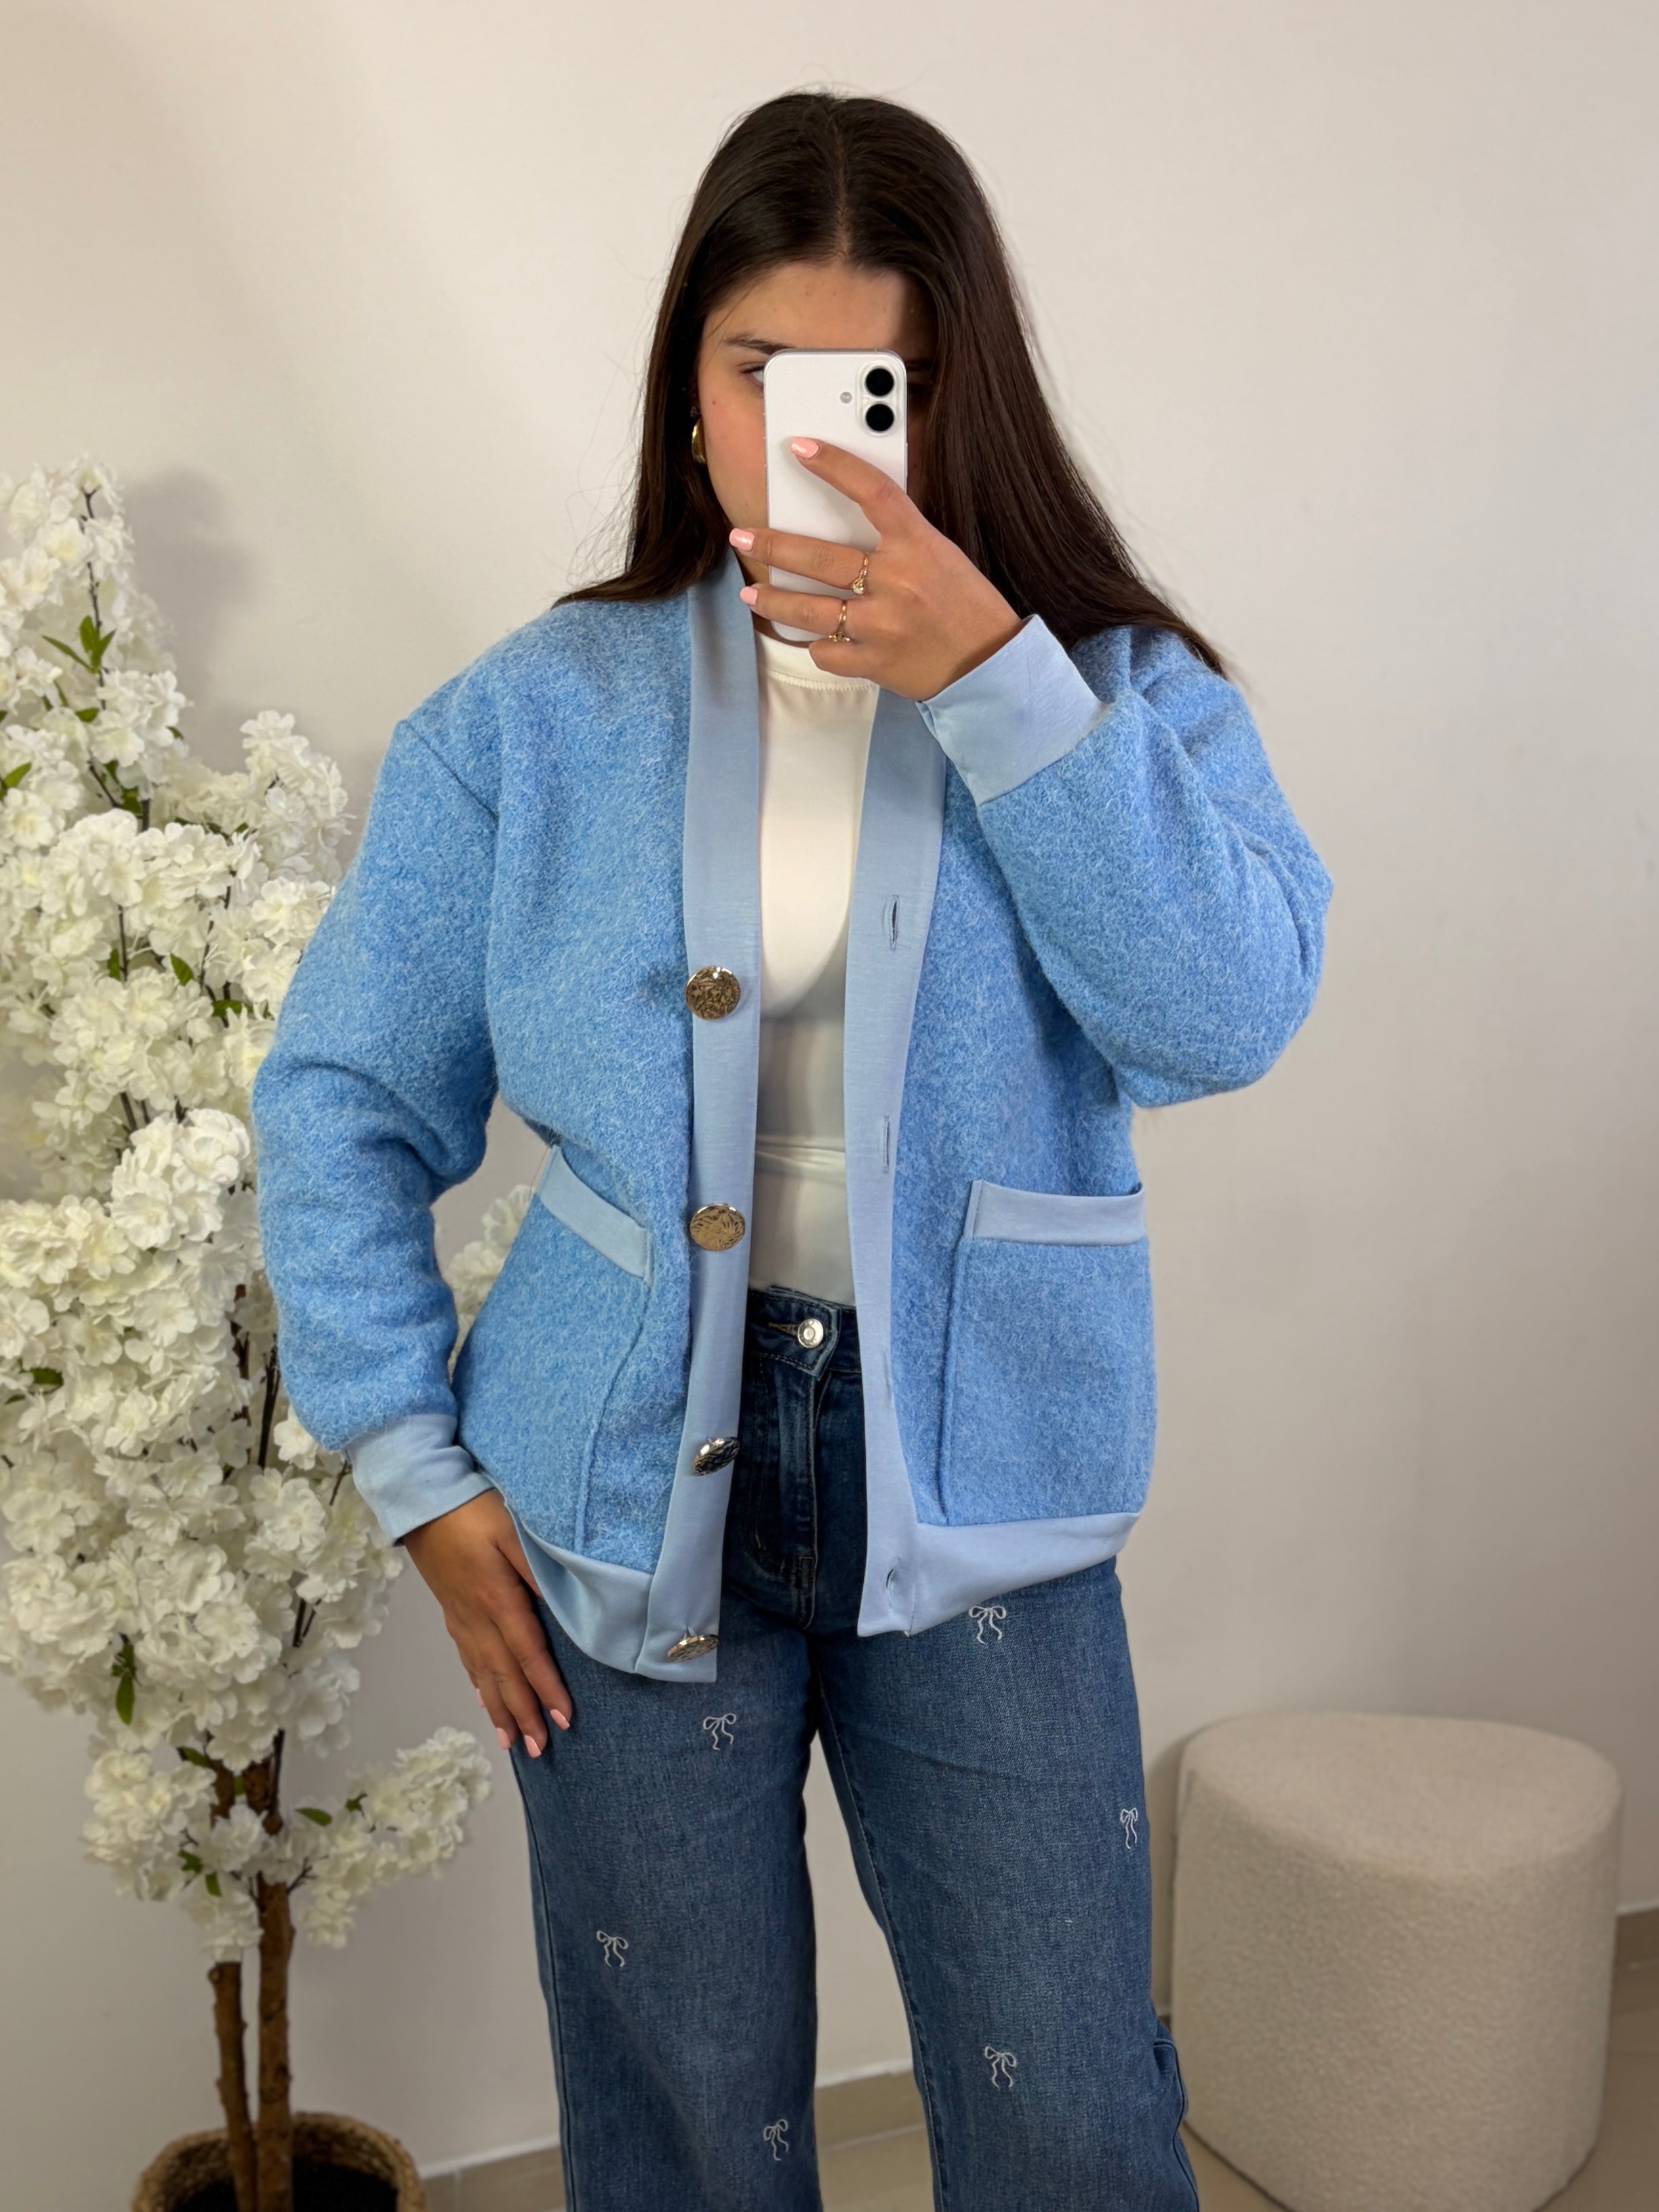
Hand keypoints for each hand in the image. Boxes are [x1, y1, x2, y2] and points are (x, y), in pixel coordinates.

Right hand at [403, 1490, 570, 1753]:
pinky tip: (485, 1700)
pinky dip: (478, 1685)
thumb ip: (536, 1568)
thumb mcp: (512, 1529)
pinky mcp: (452, 1610)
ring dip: (500, 1709)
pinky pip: (468, 1658)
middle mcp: (477, 1617)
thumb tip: (562, 1607)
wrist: (421, 1499)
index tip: (564, 1719)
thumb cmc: (472, 1508)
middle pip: (504, 1674)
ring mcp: (461, 1617)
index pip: (527, 1654)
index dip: (546, 1688)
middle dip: (523, 1713)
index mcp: (496, 1598)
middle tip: (539, 1750)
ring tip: (511, 1741)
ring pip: (483, 1673)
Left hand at [730, 439, 1022, 699]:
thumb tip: (849, 525)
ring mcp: (882, 624)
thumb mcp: (942, 557)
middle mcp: (896, 580)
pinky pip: (827, 652)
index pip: (872, 491)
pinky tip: (811, 640)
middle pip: (818, 555)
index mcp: (919, 545)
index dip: (835, 465)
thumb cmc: (968, 608)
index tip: (800, 448)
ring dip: (774, 599)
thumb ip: (901, 541)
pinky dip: (817, 646)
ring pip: (810, 608)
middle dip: (772, 545)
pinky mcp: (875, 661)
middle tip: (743, 536)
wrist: (991, 667)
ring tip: (752, 593)